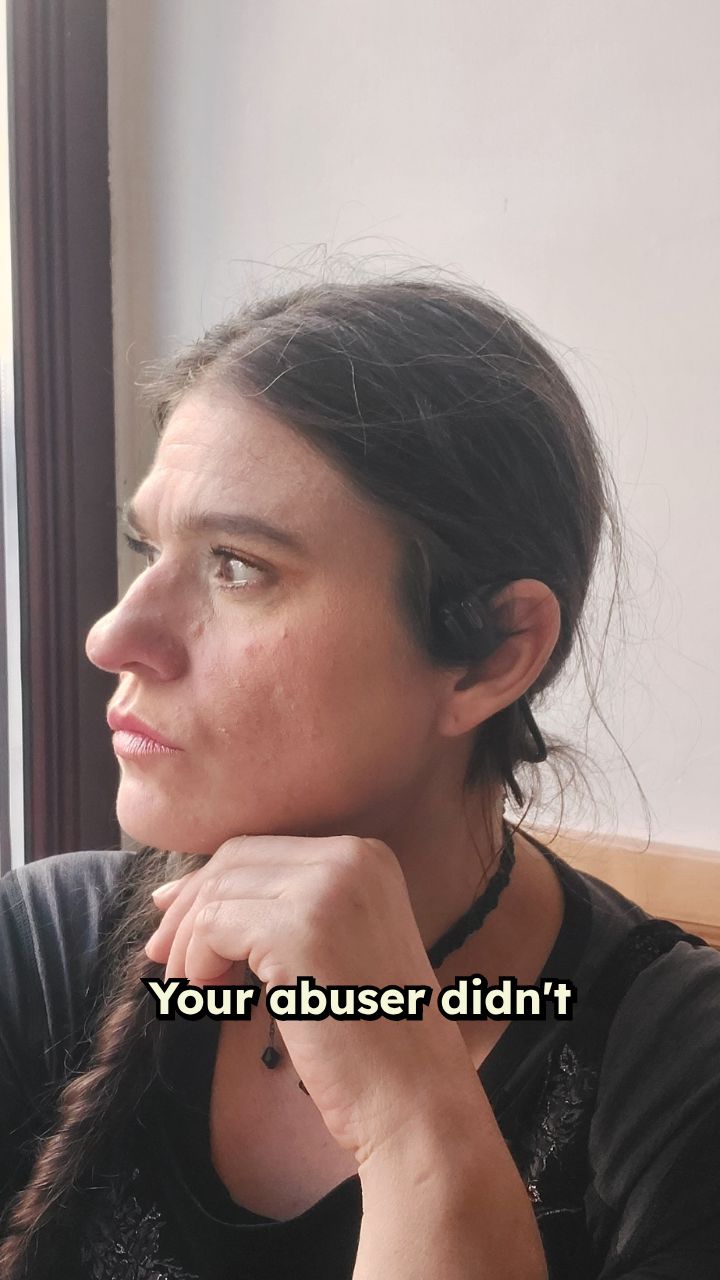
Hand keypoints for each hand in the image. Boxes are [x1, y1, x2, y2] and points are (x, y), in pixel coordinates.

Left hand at [144, 834, 477, 1162]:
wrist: (414, 1098)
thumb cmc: (369, 1038)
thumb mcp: (331, 946)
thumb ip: (275, 909)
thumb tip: (175, 894)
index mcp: (366, 856)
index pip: (261, 850)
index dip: (209, 887)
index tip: (173, 928)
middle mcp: (352, 857)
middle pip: (236, 860)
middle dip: (189, 907)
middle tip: (163, 959)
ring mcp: (329, 888)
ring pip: (219, 891)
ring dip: (190, 943)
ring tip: (193, 990)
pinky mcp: (300, 928)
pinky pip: (214, 926)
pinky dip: (198, 961)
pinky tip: (209, 997)